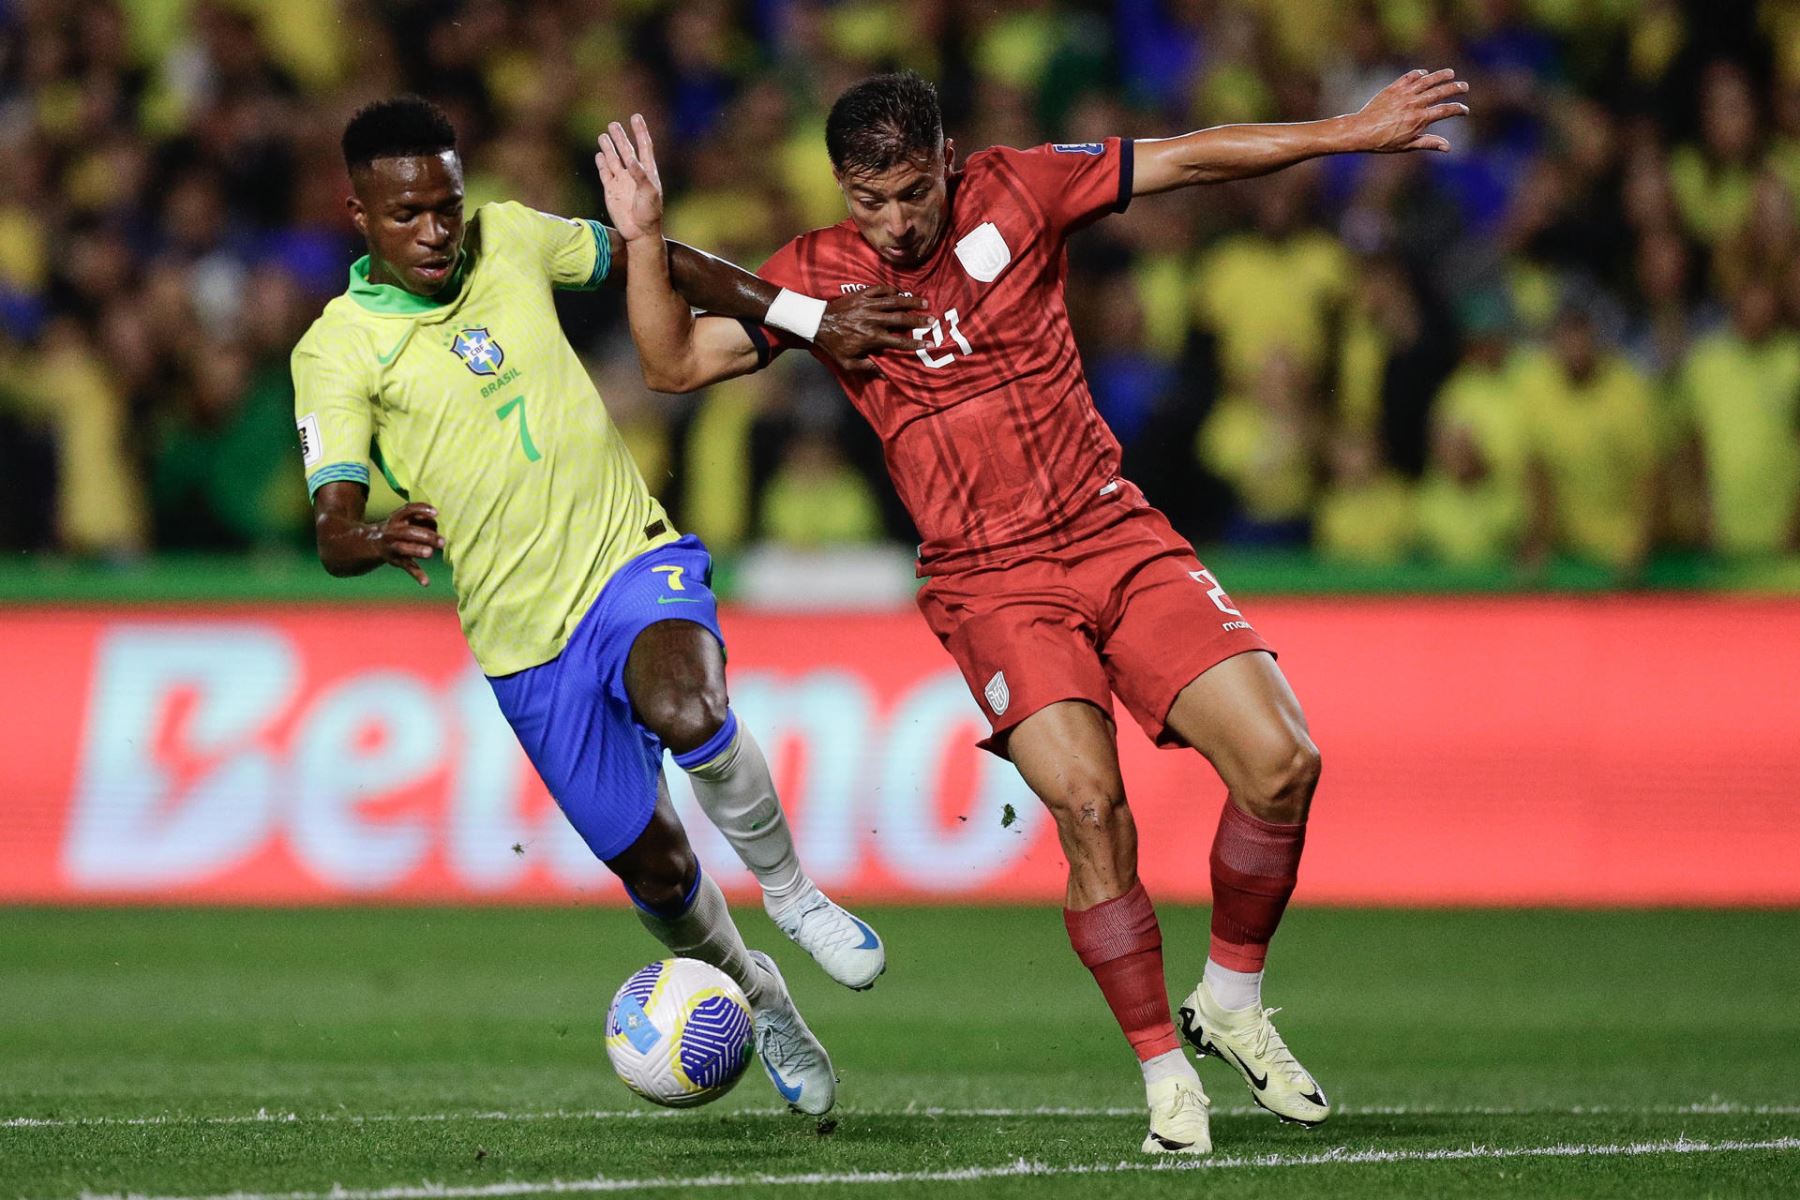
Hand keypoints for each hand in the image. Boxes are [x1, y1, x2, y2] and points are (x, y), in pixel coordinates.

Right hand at [378, 502, 443, 586]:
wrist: (373, 542)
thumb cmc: (399, 528)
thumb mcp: (405, 519)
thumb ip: (421, 520)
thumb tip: (437, 526)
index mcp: (397, 518)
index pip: (408, 510)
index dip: (422, 510)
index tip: (437, 513)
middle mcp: (393, 531)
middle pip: (408, 532)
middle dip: (426, 536)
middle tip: (443, 541)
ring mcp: (393, 546)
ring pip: (404, 549)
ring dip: (417, 550)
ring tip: (430, 554)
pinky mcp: (396, 560)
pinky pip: (407, 567)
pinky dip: (417, 575)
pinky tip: (426, 583)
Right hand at [596, 114, 663, 241]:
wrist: (639, 232)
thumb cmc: (650, 214)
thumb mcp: (649, 194)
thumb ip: (641, 176)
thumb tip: (631, 159)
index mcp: (647, 171)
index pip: (644, 146)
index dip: (640, 131)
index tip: (636, 117)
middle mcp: (634, 173)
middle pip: (626, 150)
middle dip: (620, 137)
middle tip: (613, 124)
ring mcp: (622, 181)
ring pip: (613, 159)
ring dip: (609, 147)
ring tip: (603, 135)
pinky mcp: (611, 190)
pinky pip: (605, 173)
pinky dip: (601, 163)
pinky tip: (599, 154)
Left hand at [815, 286, 929, 372]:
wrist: (816, 323)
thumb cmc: (833, 346)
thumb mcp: (848, 363)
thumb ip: (868, 368)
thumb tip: (886, 375)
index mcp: (871, 337)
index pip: (898, 341)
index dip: (915, 343)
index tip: (928, 343)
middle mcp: (872, 320)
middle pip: (901, 319)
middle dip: (918, 319)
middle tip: (932, 320)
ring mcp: (867, 305)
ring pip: (894, 301)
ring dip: (910, 302)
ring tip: (924, 302)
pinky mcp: (861, 294)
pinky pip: (880, 289)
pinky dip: (892, 290)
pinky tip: (901, 292)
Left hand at [1354, 68, 1469, 152]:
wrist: (1360, 131)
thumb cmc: (1383, 142)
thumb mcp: (1407, 145)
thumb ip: (1428, 143)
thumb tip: (1448, 147)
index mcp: (1419, 119)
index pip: (1445, 111)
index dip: (1458, 110)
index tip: (1464, 110)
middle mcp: (1414, 104)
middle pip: (1440, 92)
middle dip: (1455, 88)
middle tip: (1464, 86)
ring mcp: (1404, 94)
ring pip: (1427, 81)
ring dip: (1440, 76)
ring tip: (1451, 73)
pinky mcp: (1393, 88)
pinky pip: (1409, 77)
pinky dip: (1419, 74)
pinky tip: (1424, 74)